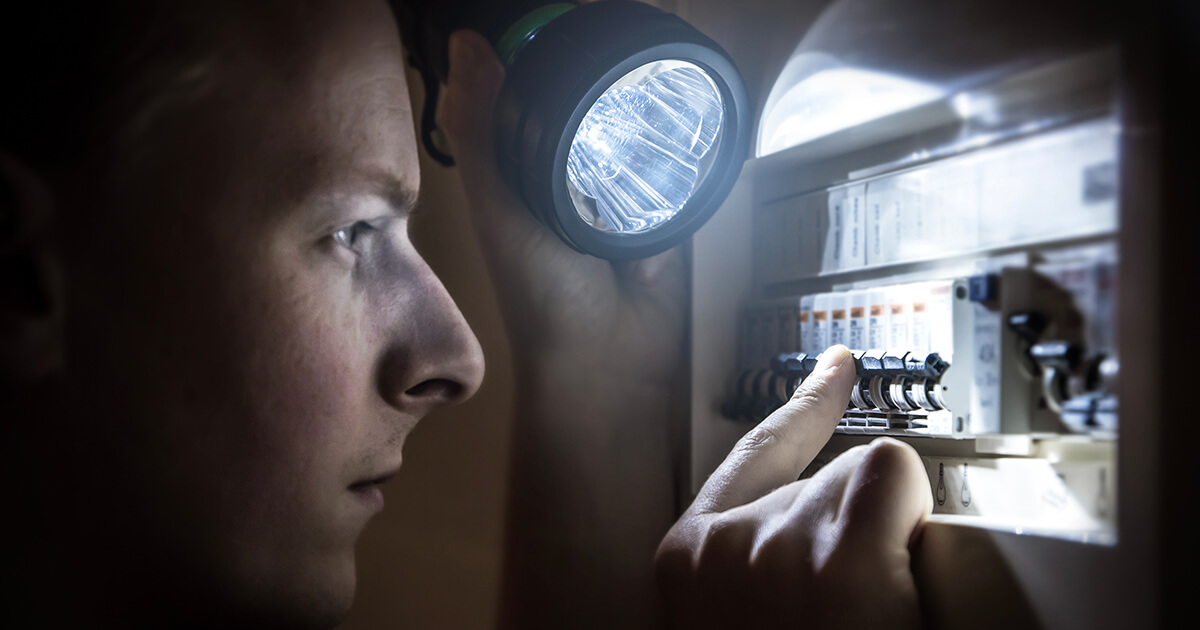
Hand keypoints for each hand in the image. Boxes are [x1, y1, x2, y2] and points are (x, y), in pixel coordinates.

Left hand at [435, 29, 685, 384]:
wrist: (611, 361)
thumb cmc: (541, 296)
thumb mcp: (499, 210)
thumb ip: (482, 134)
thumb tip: (468, 42)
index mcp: (525, 168)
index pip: (534, 88)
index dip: (548, 47)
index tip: (568, 10)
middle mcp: (574, 173)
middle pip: (593, 101)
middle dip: (607, 67)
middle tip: (625, 26)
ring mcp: (626, 191)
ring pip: (639, 126)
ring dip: (650, 98)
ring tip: (660, 52)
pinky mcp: (671, 210)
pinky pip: (680, 163)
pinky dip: (685, 140)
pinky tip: (694, 104)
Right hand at [655, 346, 932, 627]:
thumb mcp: (742, 609)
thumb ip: (766, 556)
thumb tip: (828, 531)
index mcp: (689, 557)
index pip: (755, 455)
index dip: (805, 410)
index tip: (837, 366)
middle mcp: (723, 547)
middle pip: (826, 478)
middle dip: (859, 534)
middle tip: (856, 610)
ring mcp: (780, 550)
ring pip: (868, 483)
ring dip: (891, 548)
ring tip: (873, 617)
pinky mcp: (842, 562)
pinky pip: (897, 479)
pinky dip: (917, 526)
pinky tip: (901, 590)